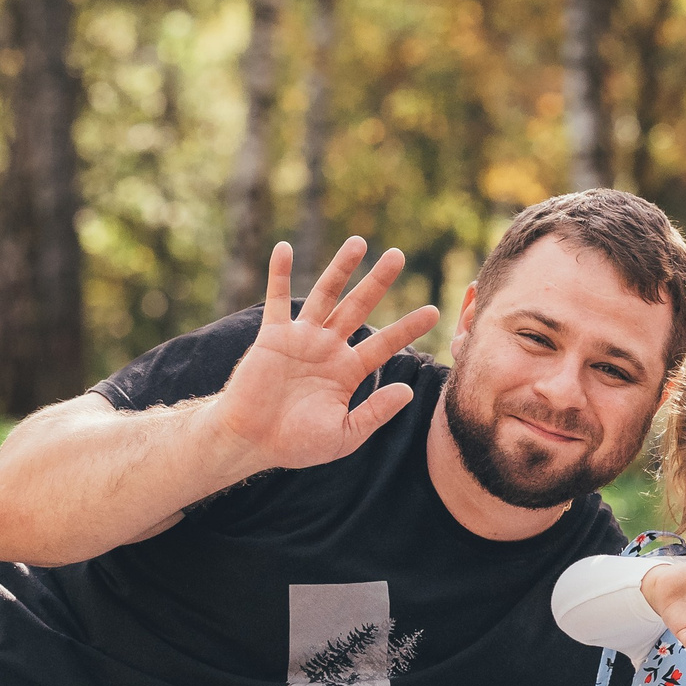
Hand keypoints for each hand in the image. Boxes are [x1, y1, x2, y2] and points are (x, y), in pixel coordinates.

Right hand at [212, 238, 440, 473]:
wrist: (251, 442)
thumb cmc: (296, 444)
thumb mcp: (344, 435)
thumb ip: (374, 413)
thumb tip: (407, 391)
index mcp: (348, 371)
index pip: (385, 344)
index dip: (408, 327)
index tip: (434, 310)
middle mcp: (328, 349)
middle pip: (359, 307)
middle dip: (378, 282)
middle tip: (399, 255)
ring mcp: (301, 339)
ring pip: (325, 295)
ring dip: (341, 268)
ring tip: (359, 242)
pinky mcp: (273, 336)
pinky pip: (277, 300)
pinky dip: (280, 274)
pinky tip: (285, 248)